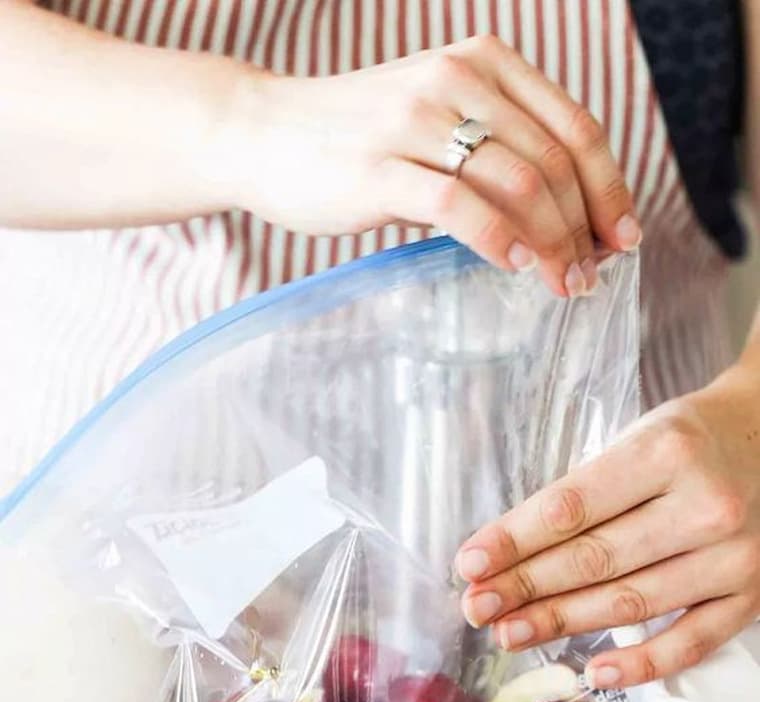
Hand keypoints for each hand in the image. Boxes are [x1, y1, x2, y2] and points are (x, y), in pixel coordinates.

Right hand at [228, 35, 639, 295]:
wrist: (260, 132)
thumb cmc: (352, 137)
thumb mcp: (433, 117)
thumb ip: (492, 145)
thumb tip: (559, 215)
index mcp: (481, 63)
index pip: (574, 126)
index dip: (609, 187)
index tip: (622, 236)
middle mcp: (455, 81)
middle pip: (554, 161)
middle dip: (586, 226)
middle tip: (593, 275)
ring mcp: (416, 123)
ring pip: (518, 184)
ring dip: (554, 244)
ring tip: (565, 284)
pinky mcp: (381, 170)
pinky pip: (460, 205)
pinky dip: (501, 241)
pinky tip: (518, 267)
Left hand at [455, 364, 759, 686]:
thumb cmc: (691, 439)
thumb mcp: (637, 439)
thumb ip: (584, 493)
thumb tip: (508, 552)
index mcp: (666, 451)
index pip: (571, 507)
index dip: (513, 541)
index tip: (467, 564)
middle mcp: (705, 504)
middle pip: (595, 559)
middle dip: (525, 586)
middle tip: (476, 607)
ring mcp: (734, 556)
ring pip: (632, 602)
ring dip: (562, 623)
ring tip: (510, 634)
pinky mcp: (753, 596)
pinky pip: (691, 642)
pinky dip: (641, 664)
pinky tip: (594, 673)